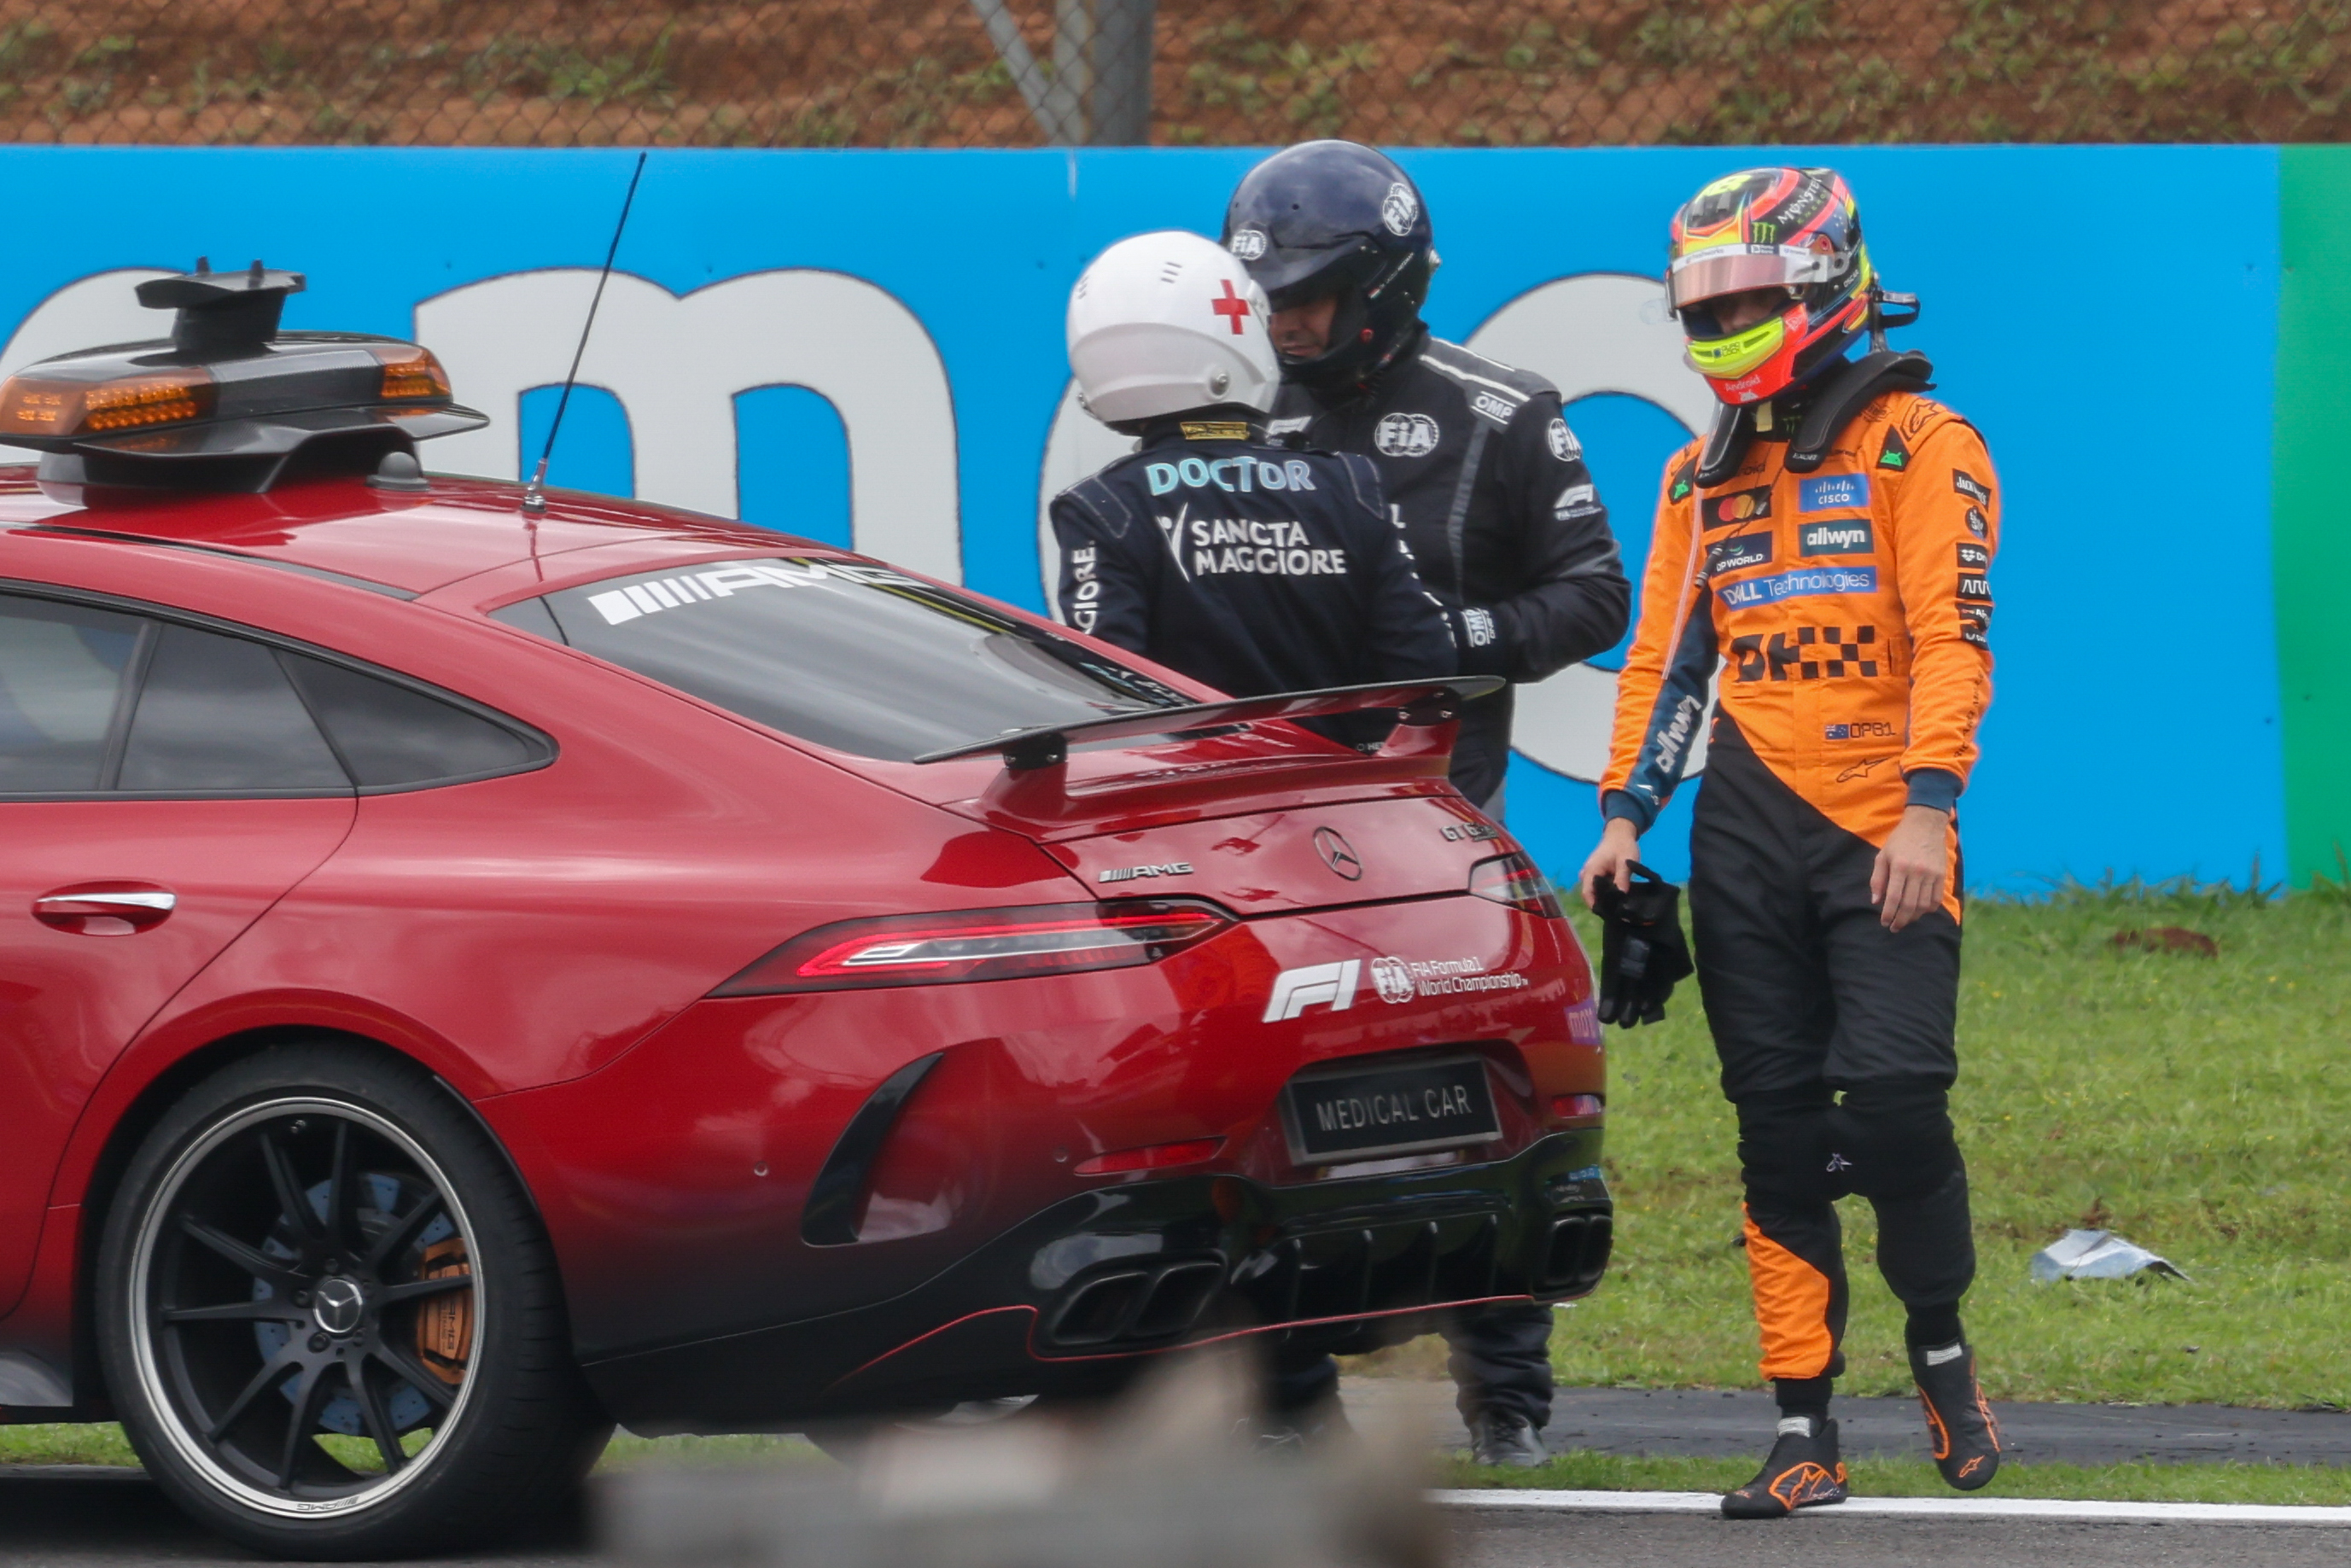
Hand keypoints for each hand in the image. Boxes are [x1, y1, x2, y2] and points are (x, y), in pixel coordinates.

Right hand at [1579, 818, 1641, 908]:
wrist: (1620, 833)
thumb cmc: (1623, 845)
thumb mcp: (1625, 861)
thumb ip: (1622, 877)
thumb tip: (1621, 895)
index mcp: (1591, 870)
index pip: (1587, 893)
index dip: (1594, 905)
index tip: (1607, 914)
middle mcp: (1587, 873)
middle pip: (1590, 894)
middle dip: (1601, 903)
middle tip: (1616, 912)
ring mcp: (1591, 873)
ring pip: (1594, 891)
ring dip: (1603, 898)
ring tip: (1617, 906)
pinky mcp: (1597, 874)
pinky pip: (1598, 887)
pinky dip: (1605, 892)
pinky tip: (1617, 897)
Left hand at [1871, 805, 1950, 932]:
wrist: (1925, 825)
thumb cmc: (1900, 840)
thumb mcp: (1883, 855)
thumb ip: (1878, 878)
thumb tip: (1876, 900)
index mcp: (1900, 867)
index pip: (1893, 897)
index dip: (1889, 913)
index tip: (1884, 923)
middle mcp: (1917, 872)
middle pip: (1910, 904)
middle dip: (1901, 920)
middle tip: (1894, 927)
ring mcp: (1932, 874)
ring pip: (1924, 904)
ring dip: (1914, 916)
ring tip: (1906, 920)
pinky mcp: (1942, 875)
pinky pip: (1937, 898)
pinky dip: (1929, 909)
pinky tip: (1920, 911)